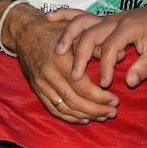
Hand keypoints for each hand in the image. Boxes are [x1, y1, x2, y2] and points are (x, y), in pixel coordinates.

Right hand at [9, 6, 120, 124]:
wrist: (25, 32)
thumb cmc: (54, 29)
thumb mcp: (77, 32)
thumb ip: (97, 46)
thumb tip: (121, 55)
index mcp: (61, 61)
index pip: (83, 87)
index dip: (100, 97)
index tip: (115, 100)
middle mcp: (50, 75)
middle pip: (75, 101)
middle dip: (96, 110)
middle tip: (112, 112)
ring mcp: (41, 84)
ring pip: (65, 108)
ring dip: (85, 115)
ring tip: (102, 116)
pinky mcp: (37, 89)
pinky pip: (54, 108)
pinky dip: (69, 116)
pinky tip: (83, 118)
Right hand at [56, 0, 146, 89]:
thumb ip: (145, 67)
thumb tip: (130, 83)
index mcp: (128, 27)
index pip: (110, 47)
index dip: (106, 67)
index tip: (104, 84)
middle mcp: (112, 20)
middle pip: (89, 34)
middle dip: (80, 56)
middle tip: (74, 77)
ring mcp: (104, 18)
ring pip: (80, 22)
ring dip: (67, 37)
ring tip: (57, 54)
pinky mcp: (100, 19)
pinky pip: (78, 14)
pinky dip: (63, 14)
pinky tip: (49, 18)